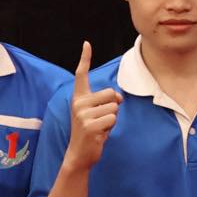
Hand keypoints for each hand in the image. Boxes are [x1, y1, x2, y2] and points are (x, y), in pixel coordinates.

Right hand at [64, 44, 120, 170]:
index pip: (81, 75)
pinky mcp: (89, 125)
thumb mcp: (97, 113)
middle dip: (113, 107)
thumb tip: (118, 98)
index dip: (85, 58)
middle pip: (111, 93)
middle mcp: (78, 103)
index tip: (87, 44)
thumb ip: (106, 101)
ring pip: (114, 108)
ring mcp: (82, 114)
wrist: (80, 153)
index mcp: (79, 98)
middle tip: (101, 120)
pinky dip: (111, 127)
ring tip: (100, 127)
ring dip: (112, 119)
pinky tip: (100, 134)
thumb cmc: (92, 130)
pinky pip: (113, 119)